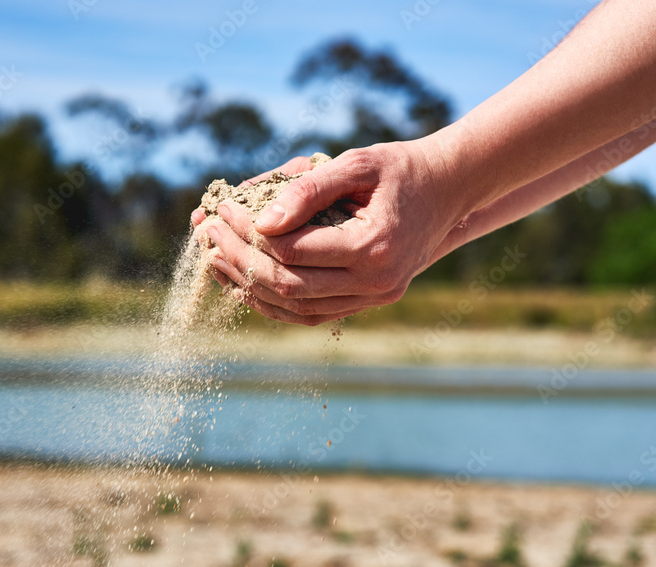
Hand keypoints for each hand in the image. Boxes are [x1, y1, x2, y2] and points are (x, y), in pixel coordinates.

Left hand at [202, 139, 467, 324]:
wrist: (448, 192)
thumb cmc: (400, 169)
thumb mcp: (355, 164)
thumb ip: (308, 189)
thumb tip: (260, 220)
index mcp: (373, 247)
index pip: (292, 250)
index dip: (247, 232)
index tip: (220, 207)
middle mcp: (376, 282)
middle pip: (288, 284)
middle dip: (239, 259)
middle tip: (207, 233)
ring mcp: (374, 298)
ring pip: (296, 308)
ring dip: (249, 286)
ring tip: (216, 258)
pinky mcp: (368, 303)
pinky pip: (312, 314)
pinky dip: (274, 302)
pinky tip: (245, 282)